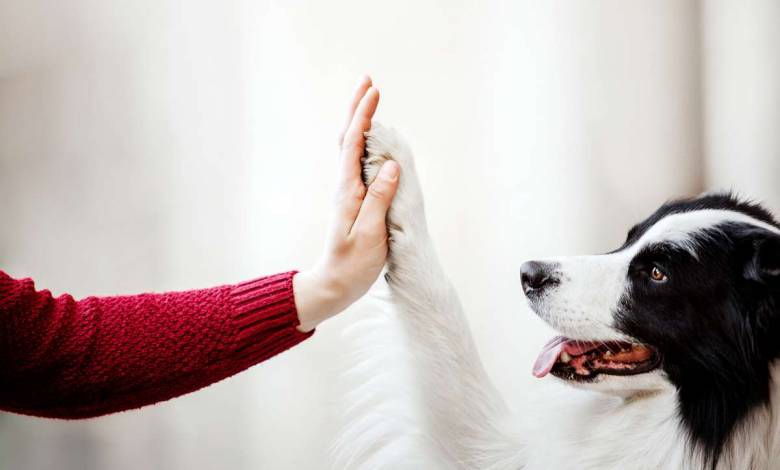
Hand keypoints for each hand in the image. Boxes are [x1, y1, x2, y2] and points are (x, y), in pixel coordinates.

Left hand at [294, 76, 399, 331]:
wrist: (335, 284)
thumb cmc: (353, 264)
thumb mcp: (370, 234)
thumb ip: (379, 199)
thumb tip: (390, 165)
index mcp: (348, 191)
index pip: (353, 144)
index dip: (364, 116)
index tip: (374, 91)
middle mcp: (346, 186)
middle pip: (348, 138)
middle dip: (358, 109)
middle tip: (368, 81)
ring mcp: (349, 192)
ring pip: (351, 148)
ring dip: (359, 122)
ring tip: (369, 100)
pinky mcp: (355, 200)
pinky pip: (357, 163)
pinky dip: (363, 142)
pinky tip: (372, 138)